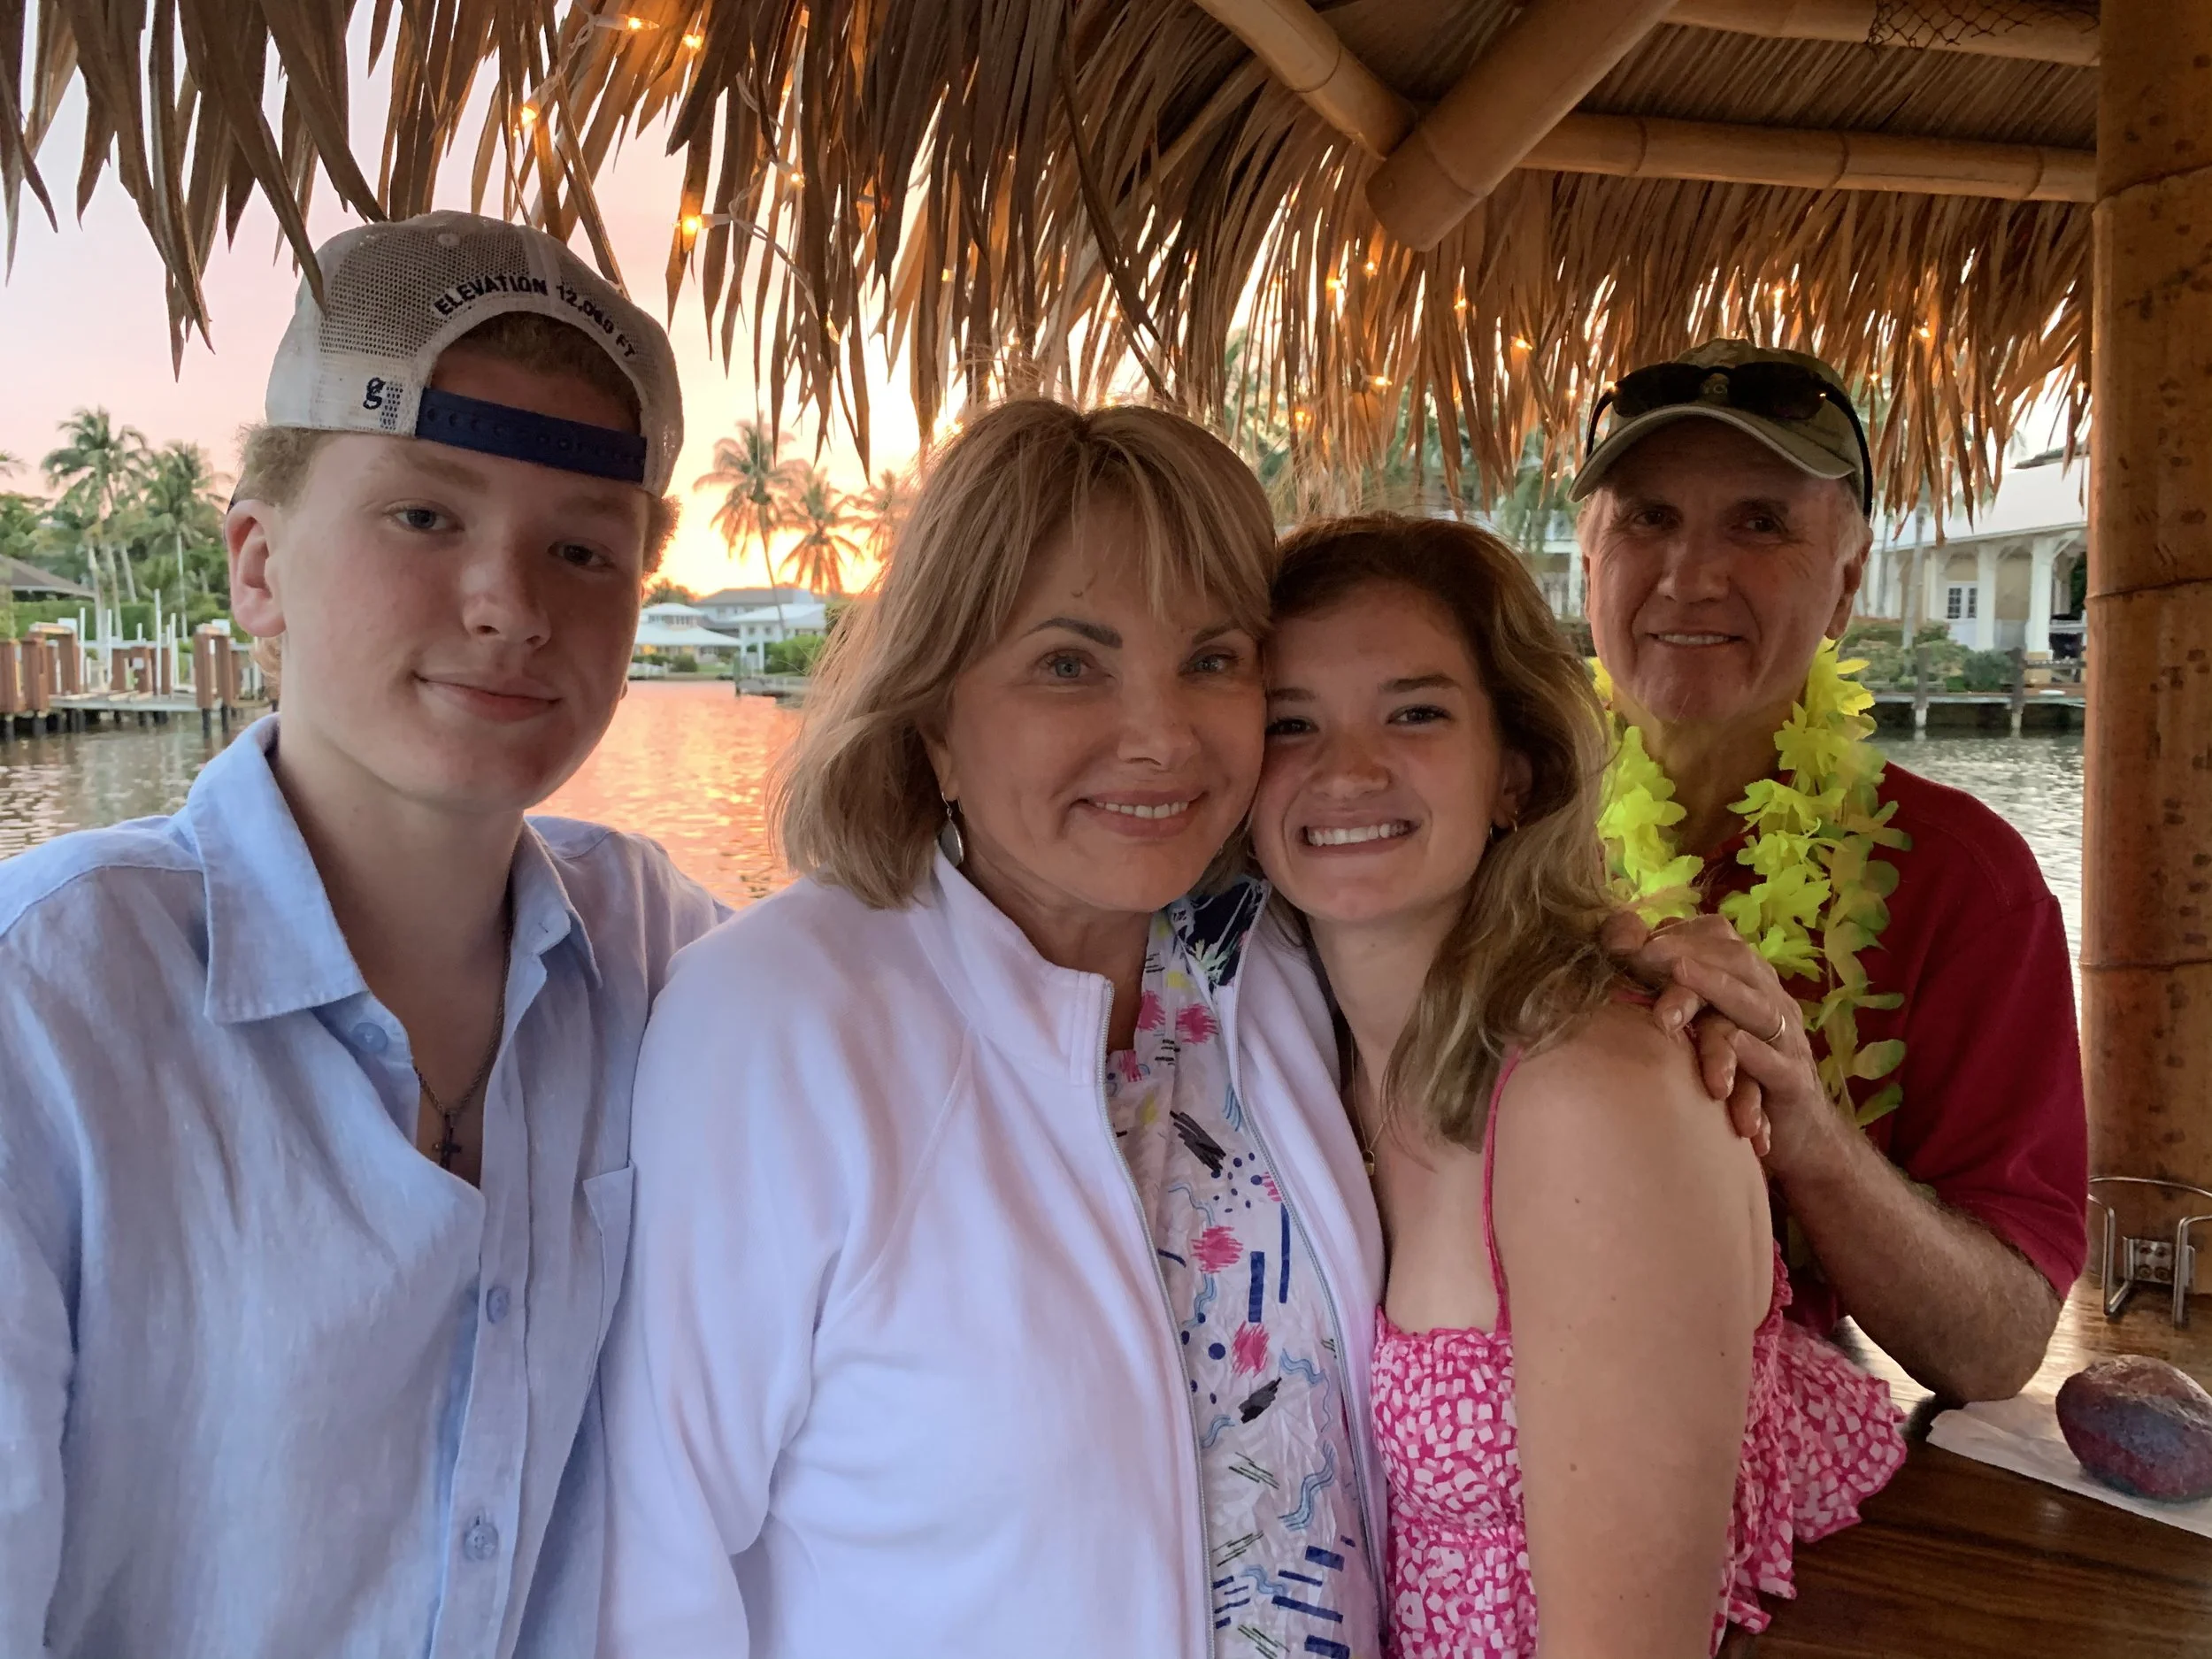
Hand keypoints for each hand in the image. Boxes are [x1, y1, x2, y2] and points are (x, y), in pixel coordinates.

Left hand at [1619, 913, 1842, 1180]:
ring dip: (1717, 988)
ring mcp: (1784, 1040)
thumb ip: (1664, 988)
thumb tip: (1615, 946)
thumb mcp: (1699, 1027)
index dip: (1676, 934)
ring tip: (1680, 972)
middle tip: (1644, 952)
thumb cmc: (1738, 1073)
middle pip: (1735, 963)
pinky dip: (1753, 1050)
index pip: (1718, 940)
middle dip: (1689, 953)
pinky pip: (1775, 1063)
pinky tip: (1733, 1040)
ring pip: (1755, 1005)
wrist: (1798, 1135)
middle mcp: (1770, 1001)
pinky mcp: (1792, 1083)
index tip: (1627, 938)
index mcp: (1748, 982)